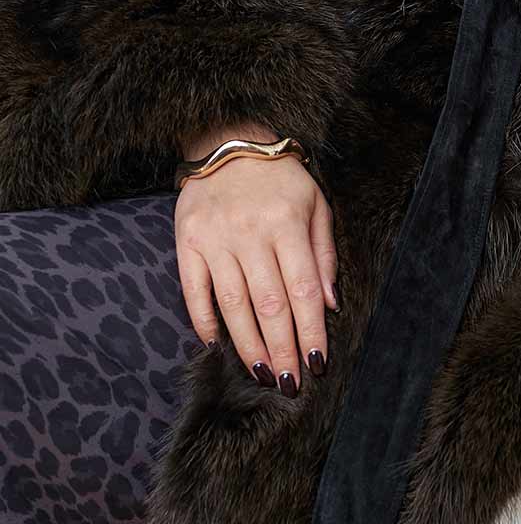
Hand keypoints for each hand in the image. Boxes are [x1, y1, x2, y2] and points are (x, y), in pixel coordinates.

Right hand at [173, 134, 338, 393]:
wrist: (230, 140)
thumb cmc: (281, 177)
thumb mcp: (315, 204)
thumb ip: (323, 254)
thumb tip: (330, 305)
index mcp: (288, 224)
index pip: (303, 291)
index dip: (311, 332)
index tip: (318, 363)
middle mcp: (251, 233)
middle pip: (269, 305)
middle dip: (282, 349)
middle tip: (290, 382)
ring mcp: (216, 238)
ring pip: (232, 305)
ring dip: (247, 345)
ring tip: (261, 374)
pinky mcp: (187, 241)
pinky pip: (194, 290)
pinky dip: (204, 320)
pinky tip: (216, 345)